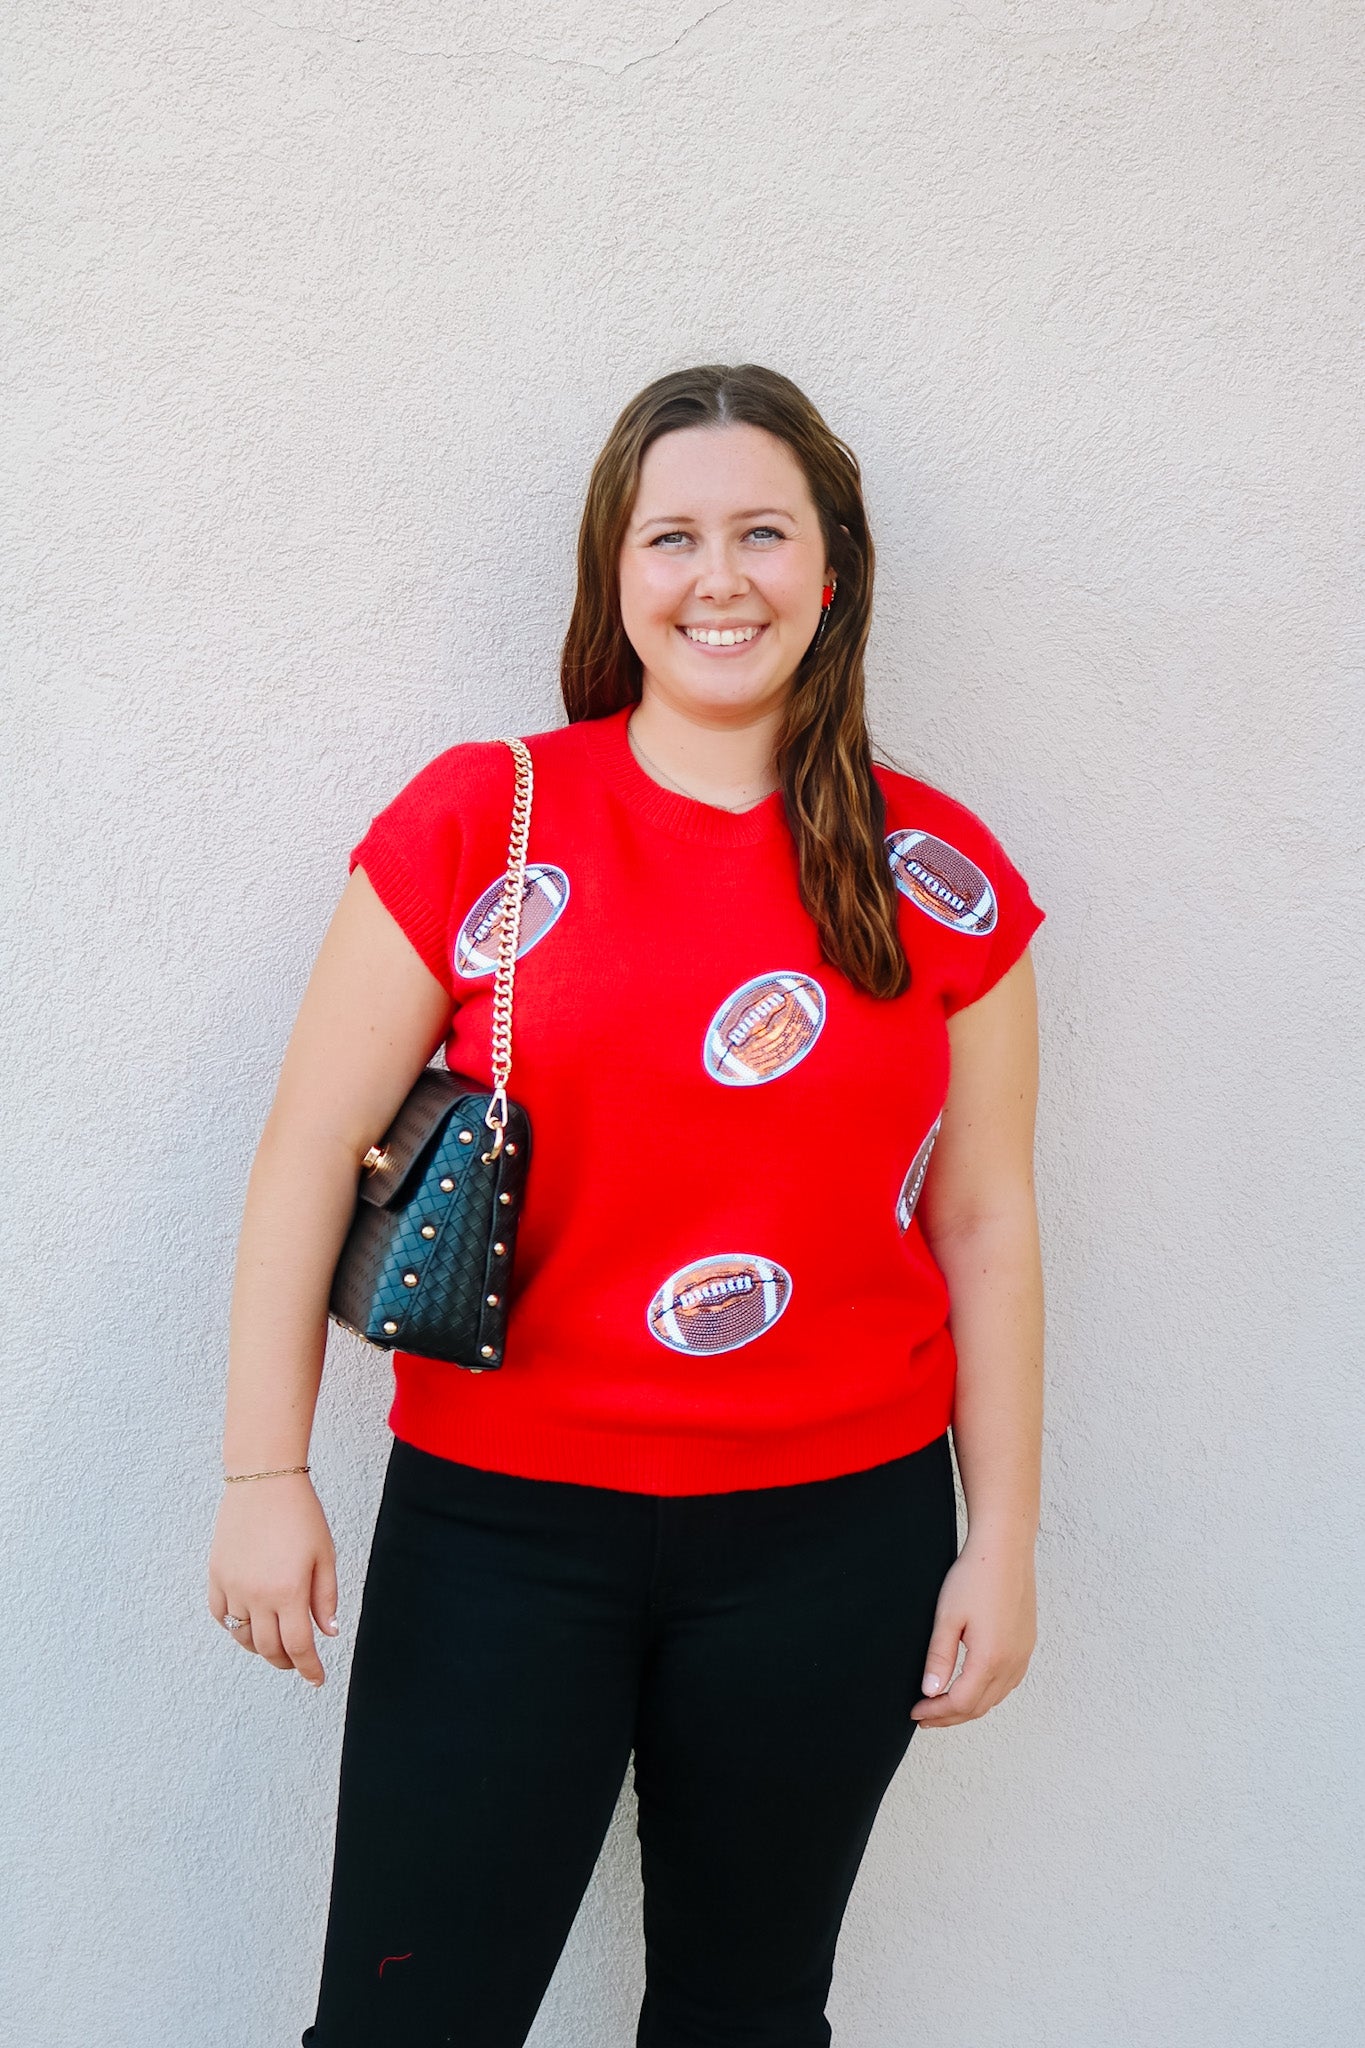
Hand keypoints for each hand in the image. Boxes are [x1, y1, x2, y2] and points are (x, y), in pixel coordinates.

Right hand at [207, 1474, 339, 1686]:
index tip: (316, 1679)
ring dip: (260, 1647)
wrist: (263, 1480)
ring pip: (242, 1636)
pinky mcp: (215, 1575)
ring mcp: (232, 1587)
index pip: (299, 1646)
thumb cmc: (300, 1514)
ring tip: (276, 1642)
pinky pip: (220, 1615)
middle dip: (286, 1661)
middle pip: (269, 1649)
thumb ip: (325, 1598)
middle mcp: (257, 1595)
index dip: (309, 1668)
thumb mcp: (324, 1555)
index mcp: (289, 1592)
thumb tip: (328, 1632)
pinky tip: (250, 1621)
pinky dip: (234, 1626)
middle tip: (299, 1661)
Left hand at [910, 1533, 1035, 1727]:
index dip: (936, 1712)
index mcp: (990, 1659)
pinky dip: (987, 1693)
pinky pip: (1008, 1683)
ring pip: (995, 1697)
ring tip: (944, 1705)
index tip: (916, 1711)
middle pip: (979, 1706)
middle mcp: (1012, 1663)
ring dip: (969, 1707)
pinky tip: (973, 1687)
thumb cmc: (975, 1577)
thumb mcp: (947, 1617)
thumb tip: (930, 1691)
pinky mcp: (1027, 1644)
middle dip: (950, 1716)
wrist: (1005, 1548)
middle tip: (925, 1716)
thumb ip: (939, 1658)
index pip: (960, 1703)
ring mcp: (1023, 1654)